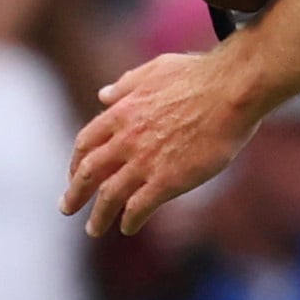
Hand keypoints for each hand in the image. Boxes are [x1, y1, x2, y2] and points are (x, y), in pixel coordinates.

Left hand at [63, 44, 265, 234]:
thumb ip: (126, 85)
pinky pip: (140, 206)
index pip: (86, 143)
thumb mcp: (154, 70)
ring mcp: (145, 161)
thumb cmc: (200, 76)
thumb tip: (103, 95)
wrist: (232, 91)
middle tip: (67, 209)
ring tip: (93, 229)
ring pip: (109, 195)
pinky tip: (129, 228)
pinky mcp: (168, 180)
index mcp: (120, 113)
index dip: (76, 162)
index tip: (76, 175)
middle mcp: (125, 140)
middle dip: (75, 194)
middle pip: (88, 173)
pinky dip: (130, 219)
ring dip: (98, 216)